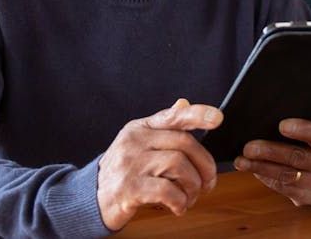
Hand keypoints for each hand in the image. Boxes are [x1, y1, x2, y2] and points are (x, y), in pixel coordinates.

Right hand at [97, 99, 222, 230]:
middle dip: (204, 165)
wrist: (92, 196)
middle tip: (208, 182)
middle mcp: (135, 141)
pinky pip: (167, 190)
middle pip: (183, 144)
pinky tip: (178, 206)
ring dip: (193, 185)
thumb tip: (184, 104)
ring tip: (190, 197)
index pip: (172, 116)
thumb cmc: (124, 170)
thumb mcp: (139, 144)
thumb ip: (163, 127)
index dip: (197, 115)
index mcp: (140, 128)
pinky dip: (180, 200)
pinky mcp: (129, 188)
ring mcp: (130, 164)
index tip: (218, 117)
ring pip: (178, 165)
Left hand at [233, 118, 310, 205]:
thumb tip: (272, 114)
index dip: (301, 130)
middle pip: (298, 158)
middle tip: (249, 147)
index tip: (281, 125)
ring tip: (242, 160)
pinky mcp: (309, 198)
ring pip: (287, 176)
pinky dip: (265, 177)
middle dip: (270, 152)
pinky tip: (252, 168)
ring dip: (261, 167)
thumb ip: (308, 122)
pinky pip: (283, 188)